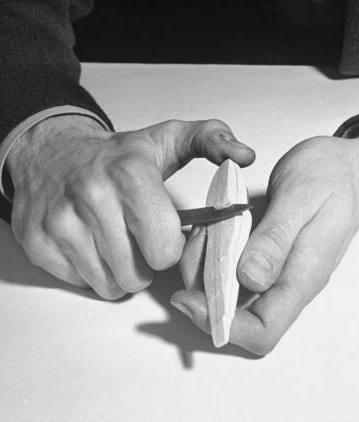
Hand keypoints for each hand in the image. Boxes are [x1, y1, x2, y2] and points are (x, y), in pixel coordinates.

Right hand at [7, 115, 254, 298]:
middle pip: (137, 274)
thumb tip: (244, 156)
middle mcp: (90, 199)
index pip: (164, 248)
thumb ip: (212, 141)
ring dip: (120, 270)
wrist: (54, 152)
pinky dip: (92, 270)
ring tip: (118, 240)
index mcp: (130, 176)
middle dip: (146, 263)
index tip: (165, 232)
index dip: (170, 246)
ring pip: (109, 284)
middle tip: (140, 238)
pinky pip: (80, 282)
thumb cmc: (118, 155)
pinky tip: (92, 242)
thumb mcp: (169, 139)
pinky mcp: (38, 243)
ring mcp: (59, 224)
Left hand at [172, 130, 358, 354]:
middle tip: (195, 248)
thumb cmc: (333, 177)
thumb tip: (249, 279)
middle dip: (203, 293)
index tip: (188, 298)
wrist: (350, 168)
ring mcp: (276, 270)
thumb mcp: (300, 197)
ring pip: (231, 292)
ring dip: (205, 269)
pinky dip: (213, 254)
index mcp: (301, 276)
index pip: (263, 331)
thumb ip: (275, 239)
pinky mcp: (267, 255)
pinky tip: (211, 227)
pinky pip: (233, 268)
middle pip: (239, 316)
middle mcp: (287, 282)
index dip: (223, 325)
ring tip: (204, 230)